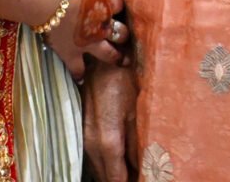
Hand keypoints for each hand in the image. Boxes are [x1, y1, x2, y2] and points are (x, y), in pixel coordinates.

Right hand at [44, 0, 123, 80]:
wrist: (52, 1)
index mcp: (107, 4)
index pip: (118, 5)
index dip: (117, 5)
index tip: (115, 6)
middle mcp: (103, 26)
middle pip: (121, 33)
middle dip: (123, 35)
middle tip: (124, 37)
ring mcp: (90, 42)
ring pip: (108, 54)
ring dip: (115, 57)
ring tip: (120, 61)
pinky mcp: (73, 54)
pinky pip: (78, 68)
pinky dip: (79, 74)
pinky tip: (80, 79)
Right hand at [83, 61, 138, 181]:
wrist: (99, 59)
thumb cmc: (123, 79)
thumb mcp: (138, 110)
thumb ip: (139, 143)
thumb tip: (146, 166)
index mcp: (108, 144)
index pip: (117, 180)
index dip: (133, 181)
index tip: (146, 178)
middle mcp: (92, 147)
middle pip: (107, 178)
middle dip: (123, 178)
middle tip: (143, 172)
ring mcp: (85, 139)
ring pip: (100, 169)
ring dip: (115, 171)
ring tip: (135, 166)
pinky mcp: (83, 131)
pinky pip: (95, 157)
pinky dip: (108, 161)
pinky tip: (122, 156)